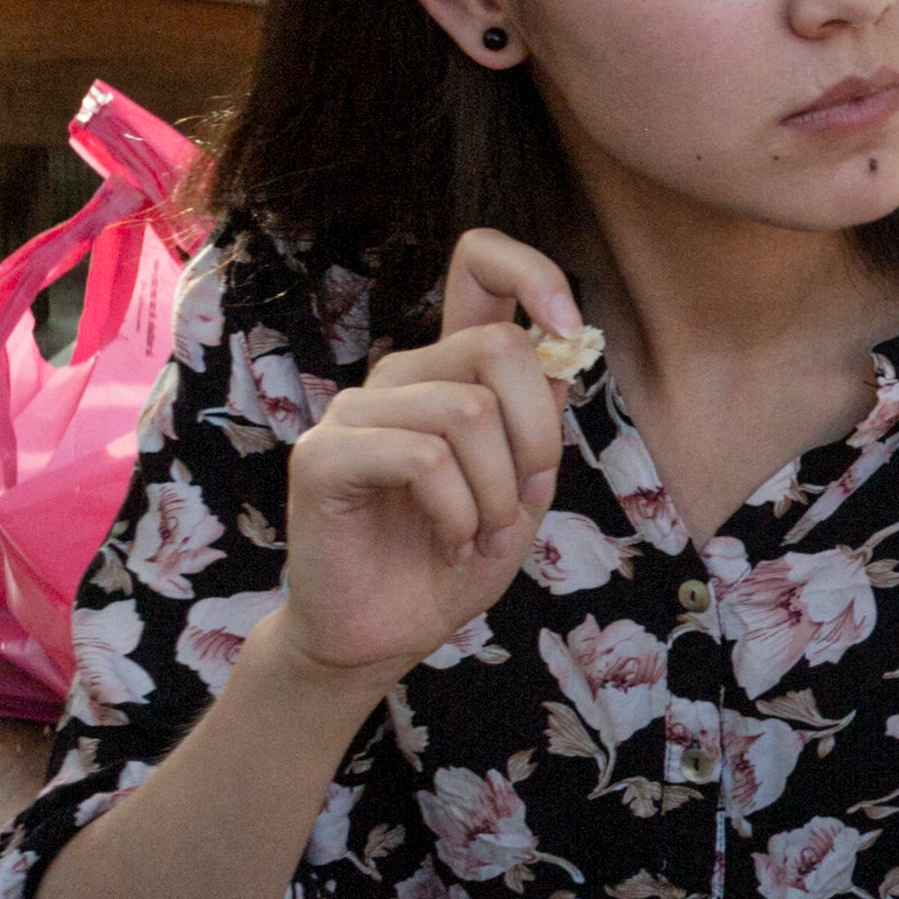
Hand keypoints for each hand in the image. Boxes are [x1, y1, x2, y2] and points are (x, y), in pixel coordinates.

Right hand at [269, 231, 585, 691]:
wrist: (385, 632)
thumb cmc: (452, 559)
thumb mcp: (522, 489)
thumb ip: (539, 421)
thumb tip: (563, 352)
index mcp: (449, 372)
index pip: (478, 266)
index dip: (534, 275)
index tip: (572, 332)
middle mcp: (400, 375)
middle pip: (498, 345)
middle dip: (538, 435)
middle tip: (521, 499)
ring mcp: (356, 411)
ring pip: (467, 410)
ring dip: (497, 492)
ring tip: (478, 535)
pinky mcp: (325, 456)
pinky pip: (423, 456)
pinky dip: (458, 510)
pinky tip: (449, 542)